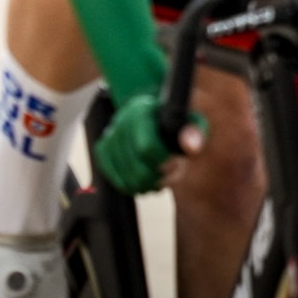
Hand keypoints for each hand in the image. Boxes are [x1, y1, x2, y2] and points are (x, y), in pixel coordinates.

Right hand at [93, 92, 207, 194]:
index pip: (147, 148)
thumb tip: (190, 146)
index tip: (176, 163)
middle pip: (135, 168)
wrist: (155, 116)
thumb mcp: (192, 122)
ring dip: (145, 185)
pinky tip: (142, 182)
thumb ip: (194, 133)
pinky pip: (111, 176)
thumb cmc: (176, 122)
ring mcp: (110, 135)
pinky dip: (128, 185)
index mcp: (141, 111)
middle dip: (156, 179)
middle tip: (168, 175)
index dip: (165, 163)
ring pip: (124, 177)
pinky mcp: (103, 148)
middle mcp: (121, 121)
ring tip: (158, 179)